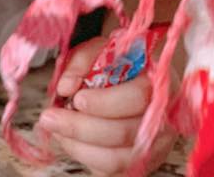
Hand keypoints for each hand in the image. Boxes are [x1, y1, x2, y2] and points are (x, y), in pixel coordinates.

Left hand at [37, 36, 177, 176]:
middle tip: (50, 117)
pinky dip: (85, 157)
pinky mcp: (141, 164)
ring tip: (57, 129)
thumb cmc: (122, 63)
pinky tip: (71, 140)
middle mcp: (163, 119)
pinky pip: (111, 171)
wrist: (139, 79)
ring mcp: (154, 146)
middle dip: (80, 127)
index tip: (77, 98)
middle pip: (123, 133)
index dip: (105, 102)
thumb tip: (66, 87)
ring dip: (78, 146)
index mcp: (160, 82)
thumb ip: (83, 61)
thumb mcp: (103, 48)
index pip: (137, 97)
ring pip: (115, 159)